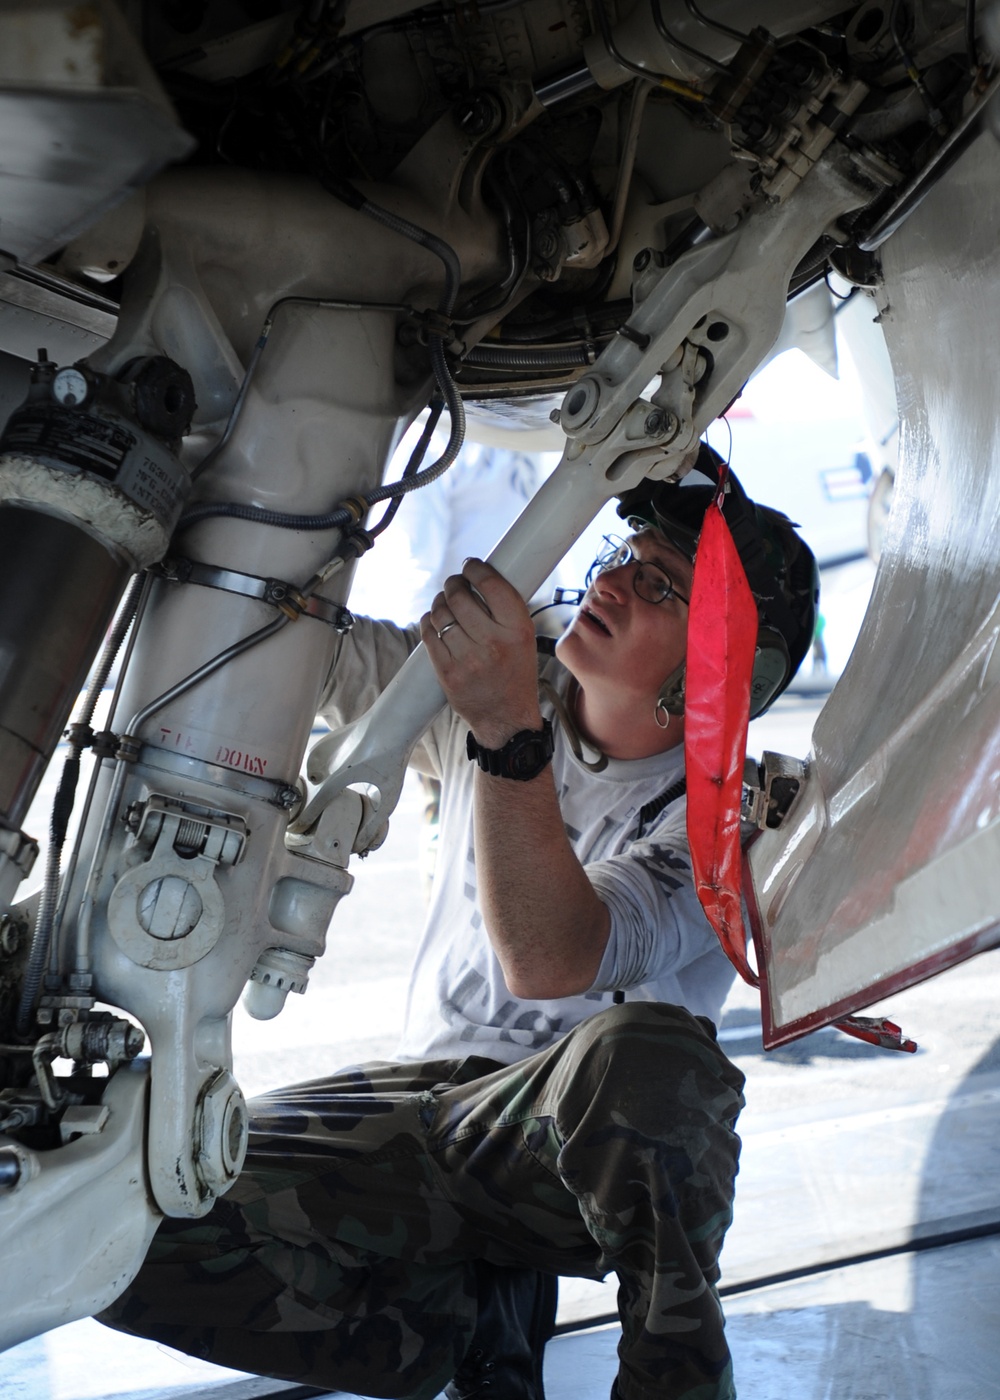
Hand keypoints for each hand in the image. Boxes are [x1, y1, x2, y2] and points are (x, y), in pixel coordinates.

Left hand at [420, 558, 542, 746]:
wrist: (506, 718)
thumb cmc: (516, 673)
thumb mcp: (524, 639)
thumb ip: (505, 610)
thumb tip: (477, 578)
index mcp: (517, 630)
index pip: (491, 585)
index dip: (476, 569)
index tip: (470, 565)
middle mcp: (493, 643)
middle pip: (460, 597)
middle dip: (454, 585)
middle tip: (455, 585)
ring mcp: (468, 659)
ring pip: (441, 614)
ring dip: (440, 602)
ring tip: (445, 602)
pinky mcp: (447, 672)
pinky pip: (429, 635)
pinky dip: (429, 622)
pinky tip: (436, 621)